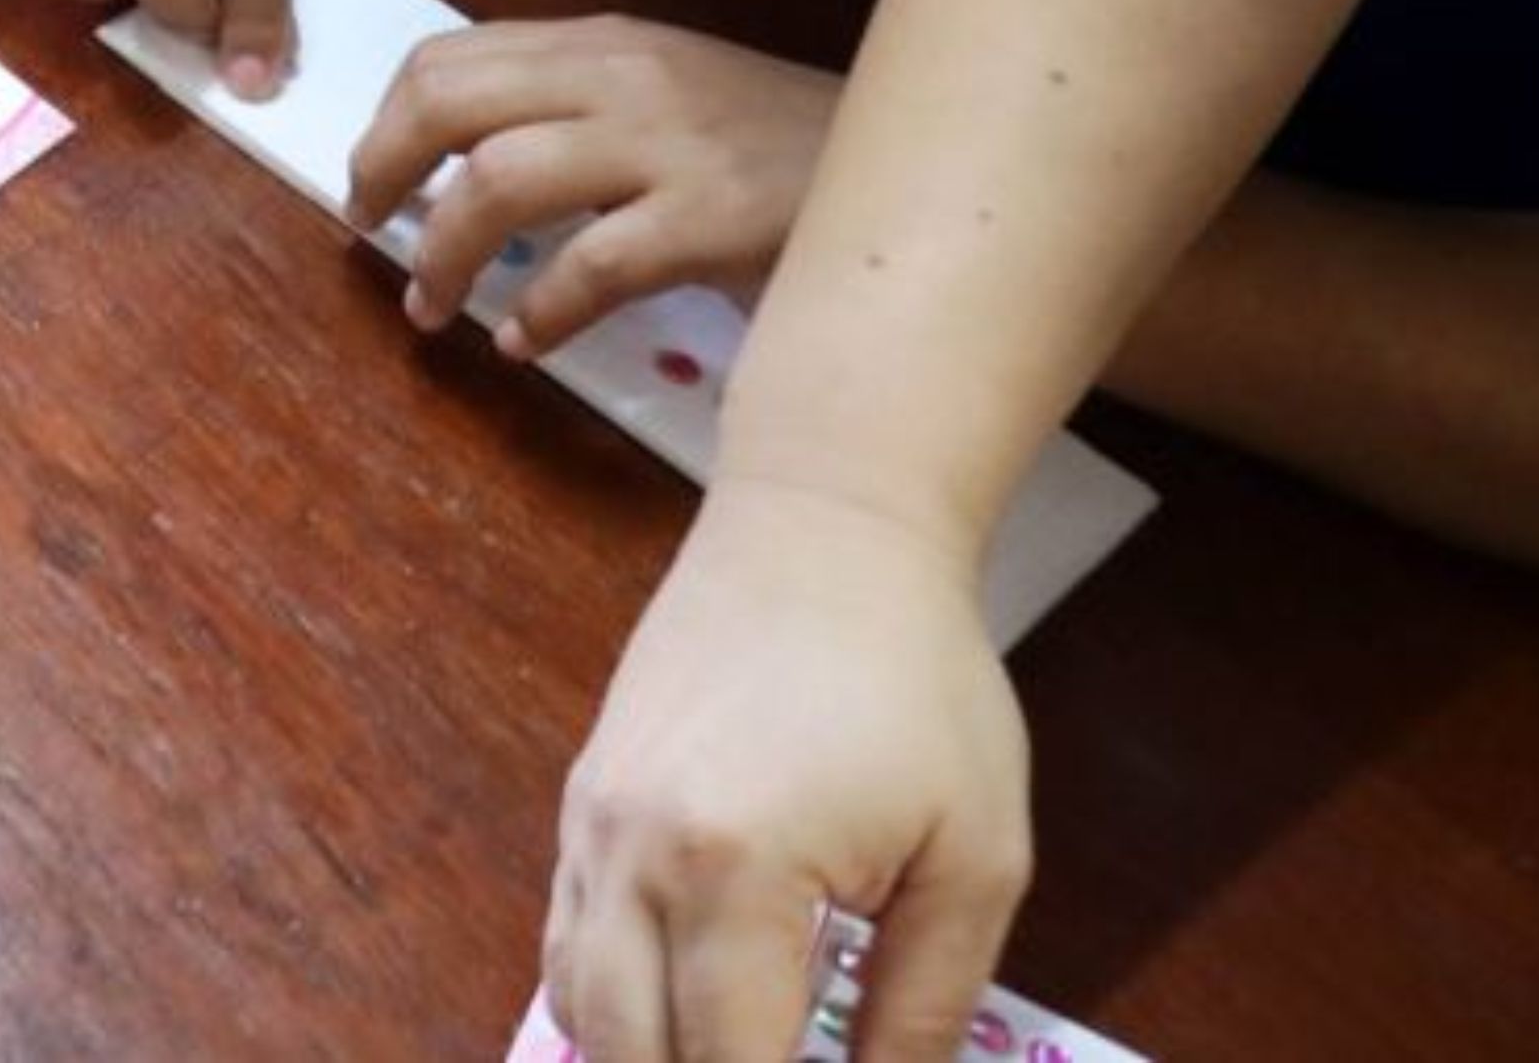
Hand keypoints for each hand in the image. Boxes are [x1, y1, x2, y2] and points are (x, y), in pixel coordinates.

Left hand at [340, 21, 835, 355]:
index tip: (371, 180)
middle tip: (370, 233)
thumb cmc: (783, 148)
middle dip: (384, 169)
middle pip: (450, 102)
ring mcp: (669, 145)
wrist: (921, 166)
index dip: (386, 121)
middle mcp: (624, 79)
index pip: (450, 56)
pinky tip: (524, 342)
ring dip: (444, 253)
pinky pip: (591, 265)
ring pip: (500, 181)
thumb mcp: (670, 98)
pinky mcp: (713, 219)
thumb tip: (465, 163)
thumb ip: (577, 111)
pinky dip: (541, 310)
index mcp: (603, 46)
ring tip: (431, 307)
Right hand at [544, 478, 1032, 1062]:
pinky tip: (676, 1025)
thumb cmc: (922, 686)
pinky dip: (609, 1010)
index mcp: (737, 873)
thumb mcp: (975, 859)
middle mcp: (633, 858)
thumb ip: (926, 1007)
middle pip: (630, 1056)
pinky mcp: (581, 801)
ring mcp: (591, 826)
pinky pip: (564, 944)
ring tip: (731, 1058)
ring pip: (577, 1011)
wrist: (822, 529)